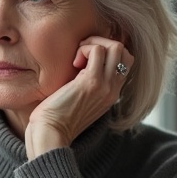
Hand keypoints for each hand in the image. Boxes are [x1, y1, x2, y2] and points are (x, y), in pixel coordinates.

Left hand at [24, 36, 132, 158]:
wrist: (51, 134)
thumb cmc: (56, 118)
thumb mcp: (78, 100)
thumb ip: (86, 84)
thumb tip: (79, 65)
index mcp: (112, 94)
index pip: (125, 62)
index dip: (107, 52)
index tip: (86, 59)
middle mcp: (113, 89)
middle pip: (124, 51)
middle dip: (102, 43)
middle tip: (81, 54)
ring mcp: (105, 86)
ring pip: (115, 46)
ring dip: (93, 44)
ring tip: (77, 58)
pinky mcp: (92, 82)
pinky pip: (97, 50)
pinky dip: (84, 49)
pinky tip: (73, 63)